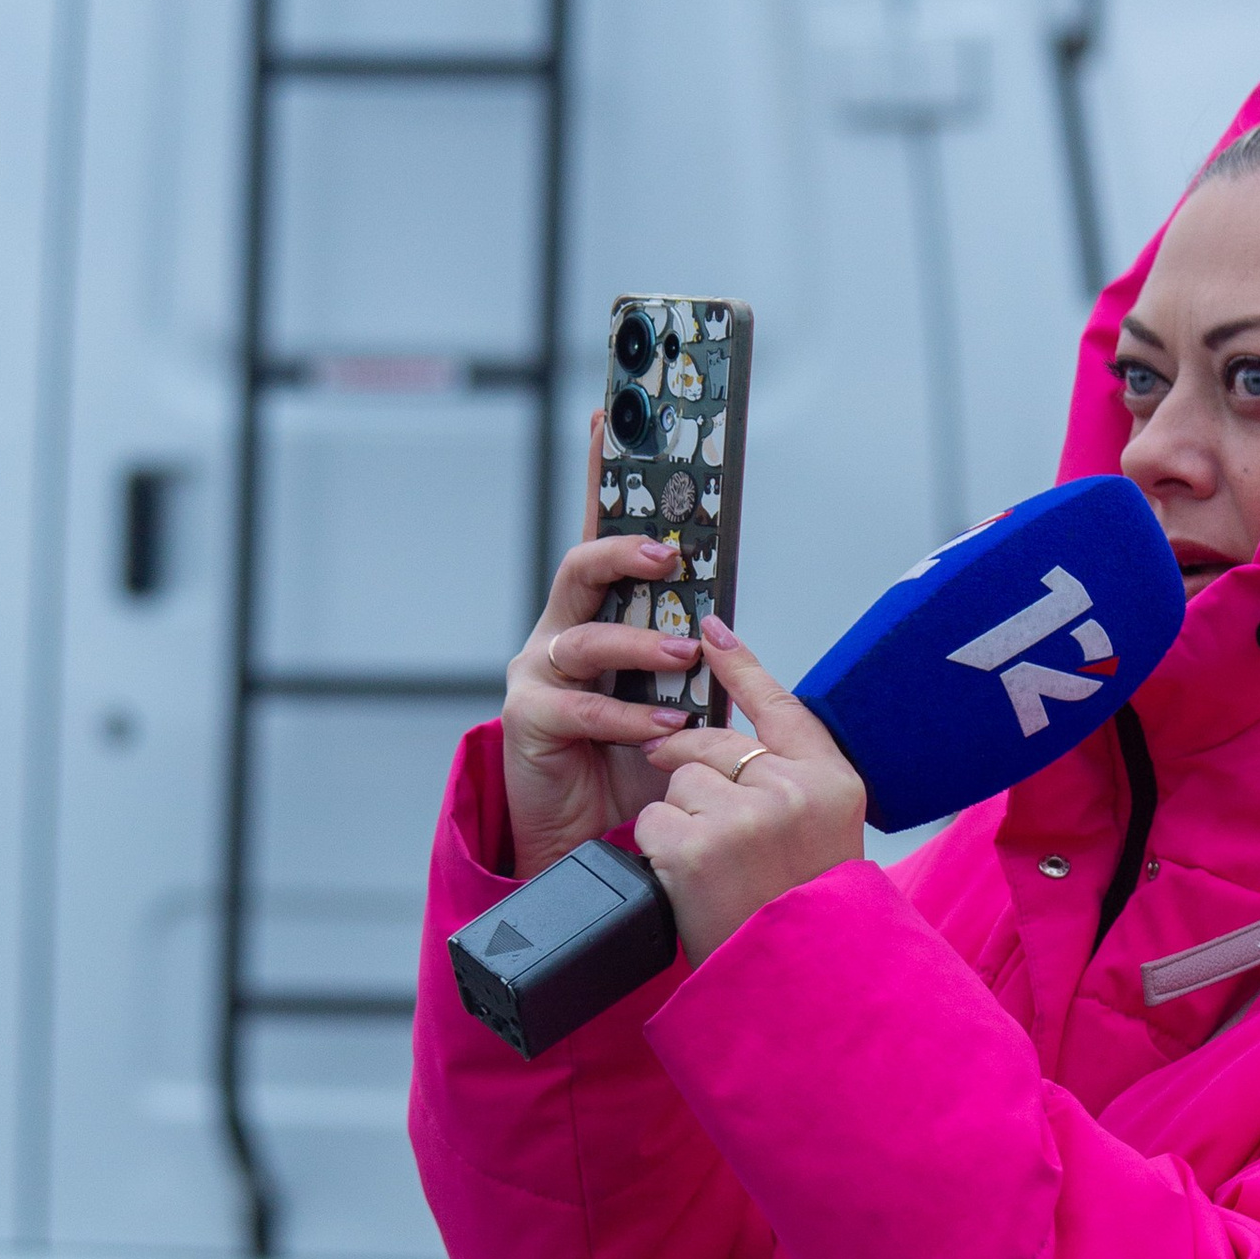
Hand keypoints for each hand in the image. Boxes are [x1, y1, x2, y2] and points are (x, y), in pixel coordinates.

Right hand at [501, 412, 706, 879]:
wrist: (595, 840)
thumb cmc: (639, 766)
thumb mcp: (680, 701)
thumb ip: (694, 661)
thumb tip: (729, 626)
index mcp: (599, 616)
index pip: (599, 534)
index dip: (599, 476)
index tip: (609, 418)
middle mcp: (561, 632)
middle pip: (582, 566)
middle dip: (625, 552)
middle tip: (671, 555)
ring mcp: (540, 672)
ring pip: (585, 636)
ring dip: (640, 644)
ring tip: (683, 654)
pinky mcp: (530, 717)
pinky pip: (580, 704)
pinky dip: (627, 713)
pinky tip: (664, 723)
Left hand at [633, 618, 866, 964]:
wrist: (797, 982)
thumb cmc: (802, 908)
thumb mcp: (822, 831)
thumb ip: (790, 775)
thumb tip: (729, 724)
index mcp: (833, 782)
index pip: (782, 706)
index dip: (742, 666)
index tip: (710, 629)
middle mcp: (794, 791)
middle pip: (714, 746)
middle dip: (699, 781)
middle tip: (722, 838)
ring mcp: (744, 817)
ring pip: (679, 784)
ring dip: (682, 823)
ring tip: (718, 871)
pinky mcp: (697, 846)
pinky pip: (655, 821)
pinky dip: (661, 853)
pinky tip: (693, 884)